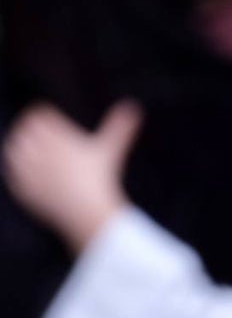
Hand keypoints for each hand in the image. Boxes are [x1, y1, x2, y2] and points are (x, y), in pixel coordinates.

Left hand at [3, 100, 142, 253]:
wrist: (86, 211)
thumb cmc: (100, 178)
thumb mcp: (112, 149)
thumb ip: (120, 126)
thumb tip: (133, 107)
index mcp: (58, 138)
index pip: (38, 116)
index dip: (40, 113)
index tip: (44, 115)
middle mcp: (39, 152)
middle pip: (21, 131)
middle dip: (26, 128)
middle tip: (31, 128)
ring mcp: (29, 171)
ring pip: (12, 151)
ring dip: (16, 147)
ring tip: (22, 145)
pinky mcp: (23, 189)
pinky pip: (12, 175)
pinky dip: (14, 170)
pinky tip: (21, 170)